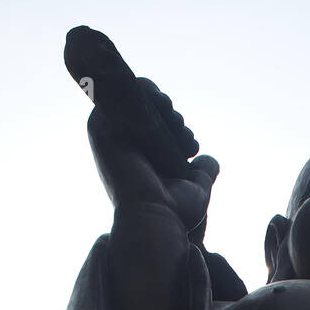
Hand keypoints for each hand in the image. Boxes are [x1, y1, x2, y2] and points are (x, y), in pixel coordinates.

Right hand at [87, 79, 218, 241]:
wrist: (155, 219)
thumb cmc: (173, 212)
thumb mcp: (194, 191)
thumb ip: (202, 174)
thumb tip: (209, 162)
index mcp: (134, 159)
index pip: (152, 125)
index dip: (174, 125)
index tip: (190, 146)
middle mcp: (119, 146)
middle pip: (146, 108)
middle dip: (173, 117)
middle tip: (186, 140)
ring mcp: (108, 135)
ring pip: (137, 96)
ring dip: (163, 103)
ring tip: (180, 127)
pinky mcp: (100, 127)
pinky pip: (121, 89)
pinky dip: (145, 91)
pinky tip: (165, 107)